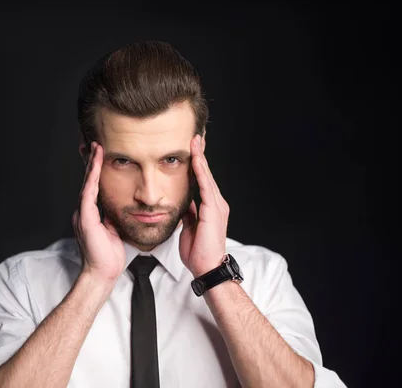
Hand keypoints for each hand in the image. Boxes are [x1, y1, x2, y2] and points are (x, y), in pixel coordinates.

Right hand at [72, 142, 126, 282]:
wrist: (102, 273)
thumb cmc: (109, 256)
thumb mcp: (113, 231)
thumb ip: (112, 217)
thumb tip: (118, 207)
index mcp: (91, 213)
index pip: (94, 186)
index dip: (96, 170)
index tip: (99, 154)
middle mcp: (84, 210)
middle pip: (88, 180)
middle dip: (90, 161)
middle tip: (92, 142)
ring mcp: (83, 213)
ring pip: (87, 183)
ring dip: (91, 165)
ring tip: (95, 147)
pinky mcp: (85, 218)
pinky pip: (89, 193)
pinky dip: (92, 177)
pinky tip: (95, 165)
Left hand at [179, 135, 229, 276]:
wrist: (206, 267)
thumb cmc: (198, 252)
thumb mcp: (189, 228)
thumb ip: (189, 213)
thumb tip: (184, 204)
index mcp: (210, 207)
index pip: (202, 180)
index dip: (197, 163)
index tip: (191, 148)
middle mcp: (216, 203)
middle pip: (206, 173)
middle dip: (200, 154)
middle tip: (195, 135)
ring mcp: (216, 205)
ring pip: (206, 175)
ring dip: (200, 157)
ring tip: (195, 140)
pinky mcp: (213, 209)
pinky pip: (205, 186)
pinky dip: (200, 171)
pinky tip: (196, 159)